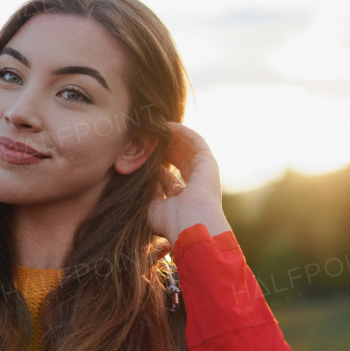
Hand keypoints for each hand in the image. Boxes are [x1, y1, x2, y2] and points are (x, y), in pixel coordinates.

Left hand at [147, 121, 230, 242]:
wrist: (191, 225)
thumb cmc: (170, 223)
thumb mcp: (151, 207)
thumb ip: (147, 192)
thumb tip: (141, 177)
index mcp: (182, 200)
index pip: (169, 178)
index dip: (156, 165)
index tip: (141, 155)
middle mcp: (194, 186)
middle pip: (179, 161)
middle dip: (164, 148)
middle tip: (148, 138)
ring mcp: (203, 174)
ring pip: (187, 149)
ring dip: (172, 138)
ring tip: (155, 128)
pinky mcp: (208, 163)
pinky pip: (196, 142)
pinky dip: (183, 132)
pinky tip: (168, 125)